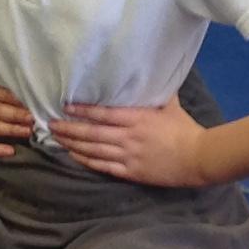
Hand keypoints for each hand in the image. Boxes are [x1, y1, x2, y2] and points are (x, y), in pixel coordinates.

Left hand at [50, 95, 207, 186]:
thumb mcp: (169, 104)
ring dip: (72, 144)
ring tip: (56, 138)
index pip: (103, 114)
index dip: (82, 110)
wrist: (197, 158)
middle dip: (68, 128)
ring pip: (93, 150)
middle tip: (50, 124)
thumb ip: (153, 92)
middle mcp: (128, 137)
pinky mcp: (130, 172)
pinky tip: (74, 156)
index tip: (65, 106)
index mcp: (137, 118)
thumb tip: (146, 75)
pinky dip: (85, 161)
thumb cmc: (184, 128)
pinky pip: (102, 167)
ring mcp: (128, 156)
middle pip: (91, 133)